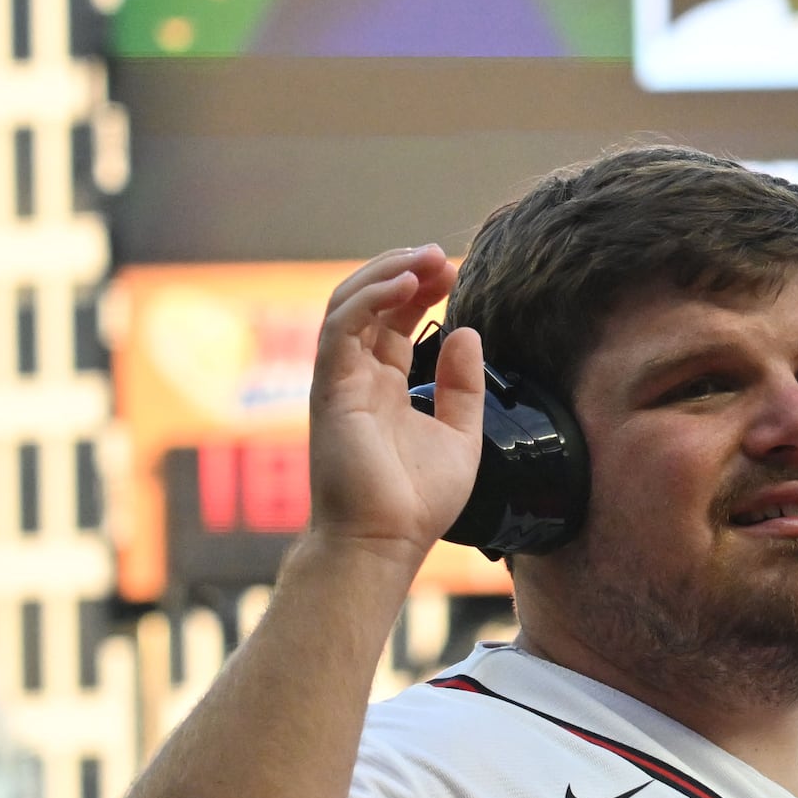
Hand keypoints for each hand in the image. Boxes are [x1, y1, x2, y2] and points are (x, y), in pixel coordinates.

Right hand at [311, 245, 489, 559]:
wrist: (385, 542)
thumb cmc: (417, 501)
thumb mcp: (460, 436)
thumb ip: (463, 385)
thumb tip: (467, 332)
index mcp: (384, 384)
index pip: (396, 318)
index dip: (424, 288)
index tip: (457, 271)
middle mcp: (357, 376)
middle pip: (372, 302)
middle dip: (407, 270)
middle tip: (446, 255)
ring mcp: (339, 380)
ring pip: (347, 304)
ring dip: (386, 273)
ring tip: (428, 258)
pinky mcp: (329, 389)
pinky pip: (340, 328)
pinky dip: (369, 297)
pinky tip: (405, 283)